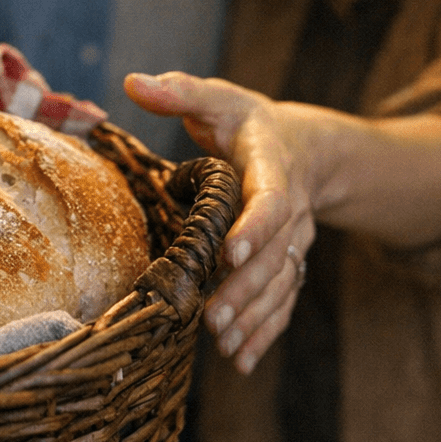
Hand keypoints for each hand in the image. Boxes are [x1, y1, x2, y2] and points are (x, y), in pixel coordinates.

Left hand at [126, 72, 322, 373]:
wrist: (307, 147)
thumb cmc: (247, 122)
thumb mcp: (218, 98)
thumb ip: (180, 92)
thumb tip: (133, 81)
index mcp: (274, 165)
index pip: (273, 199)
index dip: (255, 227)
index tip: (231, 252)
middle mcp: (294, 207)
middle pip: (276, 253)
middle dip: (246, 288)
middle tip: (213, 317)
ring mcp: (296, 240)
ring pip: (282, 283)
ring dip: (254, 316)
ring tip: (222, 344)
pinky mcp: (290, 263)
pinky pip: (284, 300)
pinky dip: (266, 331)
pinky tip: (242, 360)